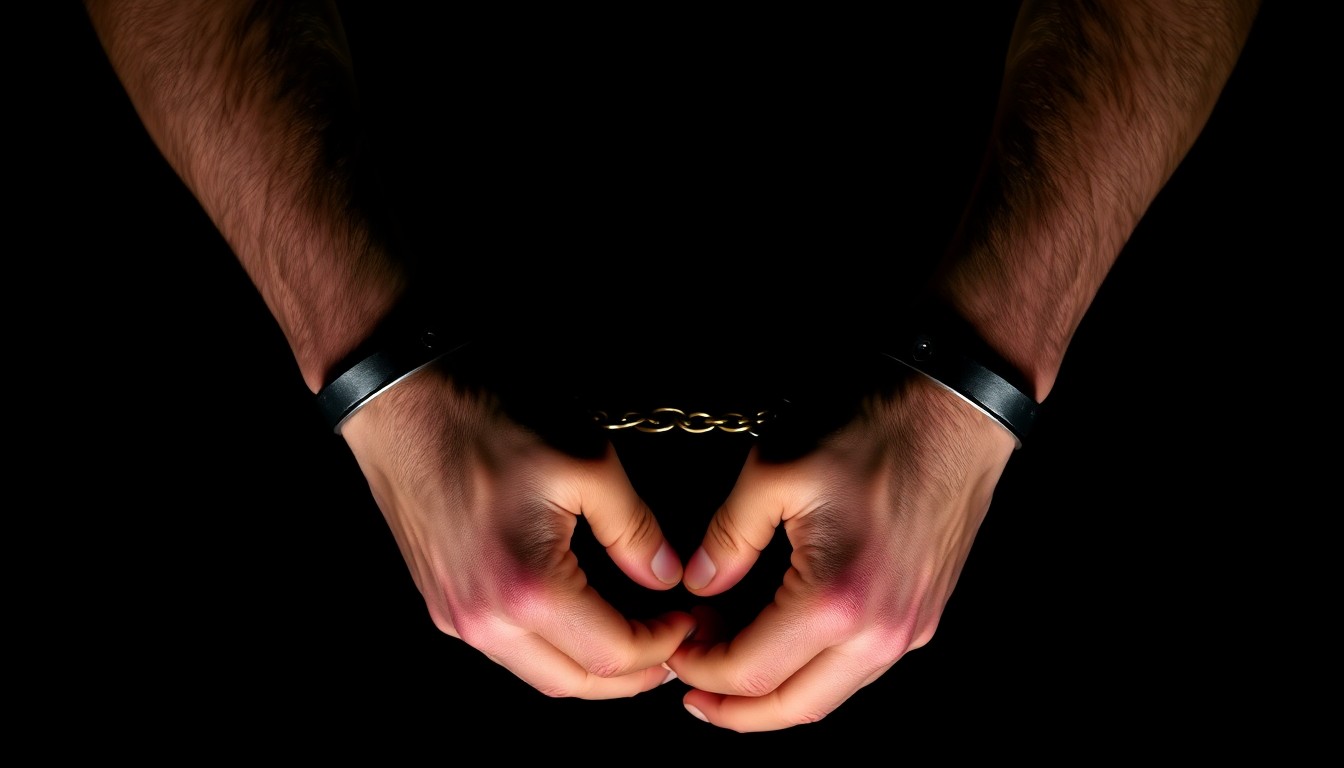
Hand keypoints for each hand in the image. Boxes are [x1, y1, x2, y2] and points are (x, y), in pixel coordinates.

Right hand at [340, 363, 695, 698]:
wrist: (401, 396)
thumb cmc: (490, 417)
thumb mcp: (588, 461)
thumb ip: (635, 530)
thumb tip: (666, 576)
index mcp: (526, 588)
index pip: (613, 655)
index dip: (664, 645)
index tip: (693, 619)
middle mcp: (483, 619)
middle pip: (574, 683)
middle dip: (634, 673)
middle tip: (675, 642)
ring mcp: (455, 614)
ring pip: (538, 672)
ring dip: (591, 665)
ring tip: (636, 632)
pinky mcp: (441, 601)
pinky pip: (507, 648)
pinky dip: (553, 646)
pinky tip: (582, 614)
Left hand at [668, 372, 1016, 729]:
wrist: (956, 408)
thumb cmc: (870, 428)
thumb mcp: (774, 469)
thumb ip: (728, 538)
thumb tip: (697, 584)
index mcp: (837, 600)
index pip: (751, 671)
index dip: (700, 670)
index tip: (673, 648)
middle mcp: (881, 632)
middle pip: (793, 708)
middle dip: (733, 708)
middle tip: (690, 686)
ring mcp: (910, 629)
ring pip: (830, 696)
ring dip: (774, 693)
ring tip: (729, 663)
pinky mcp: (923, 616)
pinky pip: (860, 670)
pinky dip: (813, 672)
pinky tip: (783, 643)